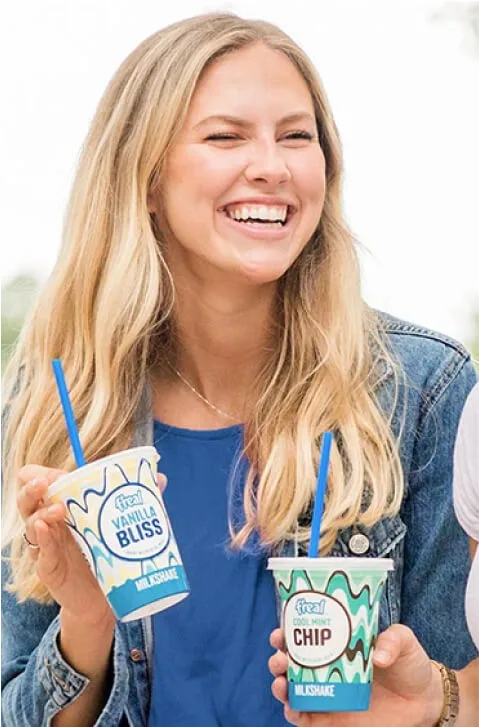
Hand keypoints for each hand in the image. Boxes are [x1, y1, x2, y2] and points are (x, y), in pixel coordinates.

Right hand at [17, 464, 166, 627]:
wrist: (105, 598)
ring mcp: (47, 546)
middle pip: (28, 498)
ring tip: (58, 510)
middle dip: (33, 486)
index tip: (56, 473)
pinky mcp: (49, 569)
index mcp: (63, 506)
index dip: (42, 474)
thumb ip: (135, 501)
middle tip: (45, 482)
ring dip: (42, 512)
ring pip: (31, 522)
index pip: (42, 482)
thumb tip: (160, 478)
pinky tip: (43, 529)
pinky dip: (41, 540)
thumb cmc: (107, 554)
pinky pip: (40, 552)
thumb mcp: (118, 525)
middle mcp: (50, 523)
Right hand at [268, 624, 443, 726]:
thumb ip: (392, 640)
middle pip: (289, 663)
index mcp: (335, 645)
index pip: (303, 636)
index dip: (286, 632)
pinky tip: (292, 707)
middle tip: (281, 657)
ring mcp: (326, 695)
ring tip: (281, 681)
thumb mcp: (403, 642)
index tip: (281, 632)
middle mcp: (325, 669)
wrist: (424, 700)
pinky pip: (304, 719)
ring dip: (279, 685)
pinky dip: (293, 713)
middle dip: (277, 659)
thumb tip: (377, 656)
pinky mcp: (331, 720)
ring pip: (291, 690)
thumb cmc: (409, 664)